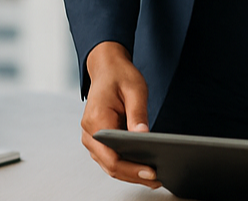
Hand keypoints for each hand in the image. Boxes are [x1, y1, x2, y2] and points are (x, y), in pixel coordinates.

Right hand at [78, 41, 159, 188]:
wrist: (106, 67)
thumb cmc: (119, 75)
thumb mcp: (135, 90)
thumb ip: (138, 114)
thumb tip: (143, 136)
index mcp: (96, 120)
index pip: (112, 156)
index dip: (132, 168)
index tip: (151, 172)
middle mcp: (90, 132)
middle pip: (111, 165)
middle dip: (134, 175)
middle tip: (157, 180)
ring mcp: (91, 137)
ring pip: (110, 165)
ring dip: (130, 173)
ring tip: (153, 178)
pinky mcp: (97, 139)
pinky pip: (110, 158)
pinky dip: (126, 165)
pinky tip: (142, 168)